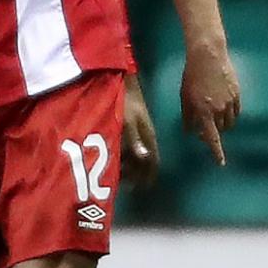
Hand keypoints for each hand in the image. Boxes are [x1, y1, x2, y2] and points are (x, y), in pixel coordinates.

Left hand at [120, 72, 159, 193]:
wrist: (121, 79)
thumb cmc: (125, 100)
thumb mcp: (128, 120)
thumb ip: (135, 140)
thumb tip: (145, 157)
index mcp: (149, 135)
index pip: (154, 160)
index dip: (149, 175)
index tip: (142, 188)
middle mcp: (146, 135)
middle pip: (145, 159)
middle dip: (137, 173)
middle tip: (125, 185)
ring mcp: (138, 130)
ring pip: (137, 153)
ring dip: (129, 165)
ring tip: (116, 175)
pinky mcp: (129, 125)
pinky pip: (129, 146)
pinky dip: (123, 155)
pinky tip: (113, 158)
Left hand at [179, 39, 238, 166]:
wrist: (208, 56)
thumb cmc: (192, 76)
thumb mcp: (185, 96)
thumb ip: (188, 116)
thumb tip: (189, 131)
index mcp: (204, 112)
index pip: (212, 138)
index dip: (217, 152)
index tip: (221, 163)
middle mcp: (219, 110)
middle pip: (221, 130)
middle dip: (214, 131)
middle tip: (204, 125)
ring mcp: (230, 102)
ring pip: (230, 121)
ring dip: (223, 123)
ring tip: (214, 114)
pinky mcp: (237, 93)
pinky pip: (236, 111)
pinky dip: (231, 113)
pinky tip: (224, 106)